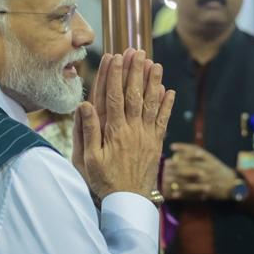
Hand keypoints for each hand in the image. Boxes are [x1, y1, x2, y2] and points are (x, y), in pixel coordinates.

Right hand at [75, 49, 174, 200]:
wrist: (128, 202)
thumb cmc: (104, 181)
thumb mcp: (88, 159)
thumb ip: (87, 131)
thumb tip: (84, 104)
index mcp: (114, 132)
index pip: (114, 97)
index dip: (114, 75)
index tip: (115, 57)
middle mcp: (133, 130)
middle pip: (134, 95)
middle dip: (135, 71)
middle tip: (136, 51)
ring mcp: (146, 135)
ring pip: (151, 104)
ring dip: (153, 82)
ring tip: (154, 63)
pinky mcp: (156, 143)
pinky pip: (163, 120)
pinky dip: (166, 105)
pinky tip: (169, 90)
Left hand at [163, 143, 239, 200]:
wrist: (232, 184)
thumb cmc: (218, 170)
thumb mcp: (210, 160)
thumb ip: (196, 157)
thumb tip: (176, 154)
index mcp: (210, 159)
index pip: (195, 151)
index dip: (183, 148)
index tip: (172, 147)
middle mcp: (209, 169)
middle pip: (190, 165)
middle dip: (177, 165)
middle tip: (166, 164)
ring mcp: (207, 181)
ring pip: (190, 180)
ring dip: (177, 180)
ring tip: (166, 179)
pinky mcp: (206, 192)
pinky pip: (193, 193)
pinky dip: (183, 194)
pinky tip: (174, 194)